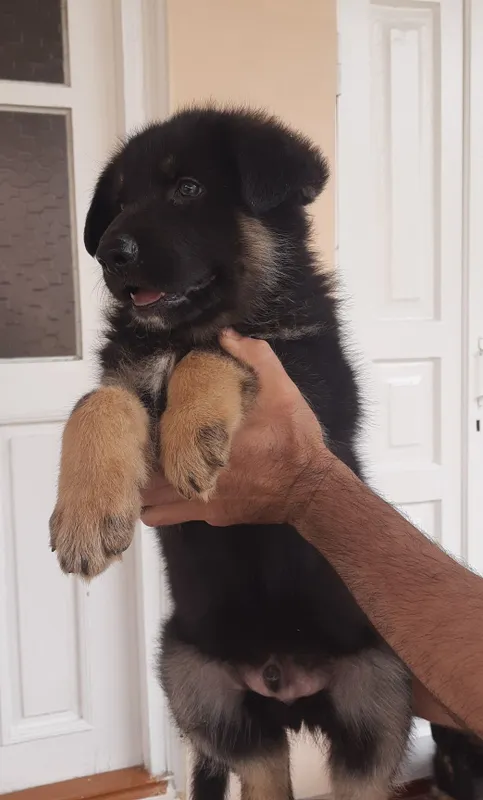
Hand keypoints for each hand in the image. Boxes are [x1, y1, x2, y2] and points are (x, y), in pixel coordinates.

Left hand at [141, 331, 332, 527]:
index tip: (133, 421)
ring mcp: (203, 498)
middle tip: (127, 449)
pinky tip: (154, 499)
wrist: (311, 487)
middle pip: (146, 471)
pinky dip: (157, 509)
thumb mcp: (281, 390)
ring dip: (141, 488)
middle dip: (134, 462)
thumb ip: (255, 358)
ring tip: (136, 474)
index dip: (140, 430)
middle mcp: (199, 471)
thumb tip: (225, 336)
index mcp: (209, 436)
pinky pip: (169, 516)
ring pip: (152, 500)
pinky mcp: (213, 515)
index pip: (159, 436)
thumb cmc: (294, 439)